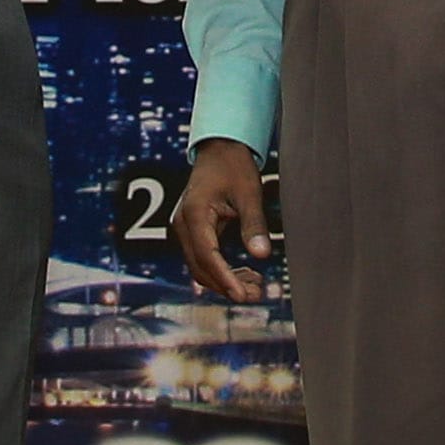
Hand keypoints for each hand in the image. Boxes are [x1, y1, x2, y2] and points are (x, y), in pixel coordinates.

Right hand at [172, 139, 271, 302]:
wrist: (219, 148)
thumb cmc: (233, 166)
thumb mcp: (249, 193)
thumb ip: (254, 225)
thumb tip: (261, 255)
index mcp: (195, 213)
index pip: (208, 256)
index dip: (225, 279)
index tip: (243, 296)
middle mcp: (183, 224)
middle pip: (201, 268)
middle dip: (227, 285)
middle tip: (257, 295)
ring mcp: (184, 228)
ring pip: (200, 267)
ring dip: (224, 280)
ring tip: (256, 287)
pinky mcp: (191, 230)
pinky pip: (203, 258)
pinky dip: (221, 270)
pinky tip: (244, 274)